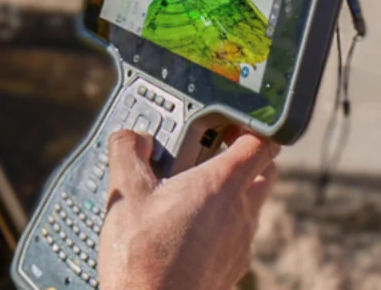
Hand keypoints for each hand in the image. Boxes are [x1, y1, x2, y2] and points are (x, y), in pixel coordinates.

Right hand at [97, 129, 278, 289]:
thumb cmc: (144, 254)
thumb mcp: (125, 193)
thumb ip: (129, 153)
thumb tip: (134, 137)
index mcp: (221, 184)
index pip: (261, 142)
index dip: (250, 127)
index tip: (228, 122)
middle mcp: (241, 211)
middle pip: (264, 172)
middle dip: (244, 158)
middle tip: (207, 154)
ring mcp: (241, 242)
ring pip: (248, 206)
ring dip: (227, 194)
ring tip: (184, 194)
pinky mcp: (233, 265)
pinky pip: (234, 235)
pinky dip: (217, 225)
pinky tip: (183, 231)